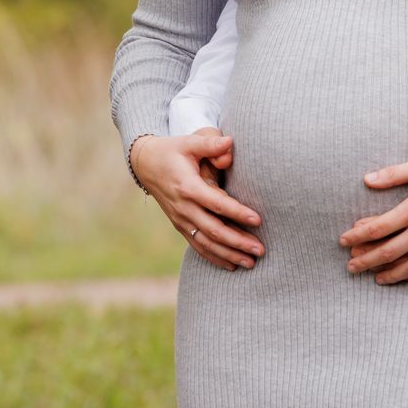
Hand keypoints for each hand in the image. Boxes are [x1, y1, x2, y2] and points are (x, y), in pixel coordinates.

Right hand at [129, 132, 262, 271]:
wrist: (146, 165)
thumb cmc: (173, 151)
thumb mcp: (189, 142)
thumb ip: (209, 143)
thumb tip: (230, 142)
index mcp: (188, 187)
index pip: (217, 204)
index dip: (237, 213)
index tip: (258, 220)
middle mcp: (184, 207)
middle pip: (214, 230)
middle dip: (238, 242)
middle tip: (261, 250)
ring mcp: (180, 219)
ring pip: (206, 243)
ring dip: (229, 254)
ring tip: (251, 262)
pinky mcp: (180, 226)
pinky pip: (198, 245)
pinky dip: (215, 257)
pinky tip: (232, 265)